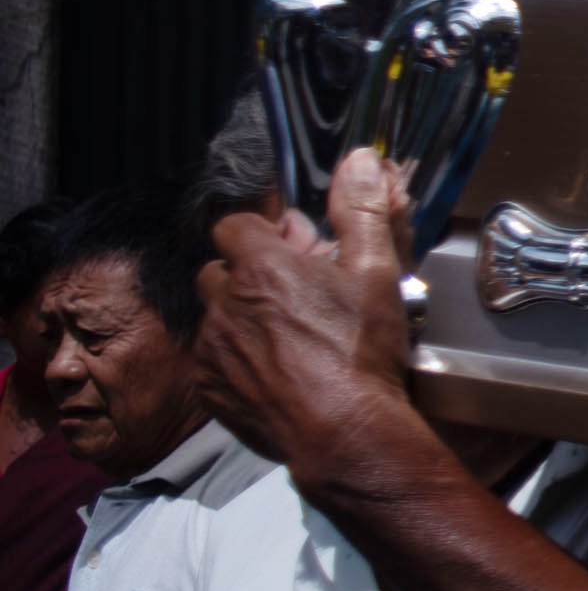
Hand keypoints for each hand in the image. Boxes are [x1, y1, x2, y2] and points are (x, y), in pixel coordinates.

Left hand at [192, 150, 415, 481]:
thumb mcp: (375, 273)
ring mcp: (211, 346)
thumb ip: (362, 211)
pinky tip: (277, 372)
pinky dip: (237, 359)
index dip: (262, 232)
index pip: (234, 224)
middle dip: (247, 275)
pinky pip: (213, 360)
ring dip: (242, 317)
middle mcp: (224, 301)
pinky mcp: (208, 386)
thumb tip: (359, 159)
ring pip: (216, 316)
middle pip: (218, 270)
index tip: (291, 248)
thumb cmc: (358, 351)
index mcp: (261, 266)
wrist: (341, 430)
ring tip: (288, 336)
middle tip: (294, 294)